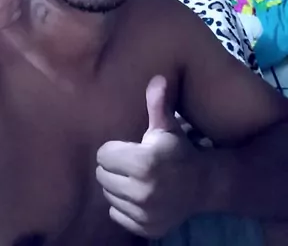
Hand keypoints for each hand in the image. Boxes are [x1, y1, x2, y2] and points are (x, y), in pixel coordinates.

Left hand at [96, 76, 203, 238]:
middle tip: (129, 162)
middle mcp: (144, 191)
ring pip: (108, 195)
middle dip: (113, 167)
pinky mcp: (146, 229)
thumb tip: (157, 77)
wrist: (204, 184)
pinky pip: (116, 214)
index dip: (113, 149)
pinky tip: (139, 194)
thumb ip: (157, 102)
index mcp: (144, 162)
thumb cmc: (178, 149)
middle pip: (102, 176)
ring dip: (117, 186)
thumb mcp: (167, 125)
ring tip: (135, 177)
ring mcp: (145, 213)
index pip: (103, 155)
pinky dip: (123, 205)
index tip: (128, 147)